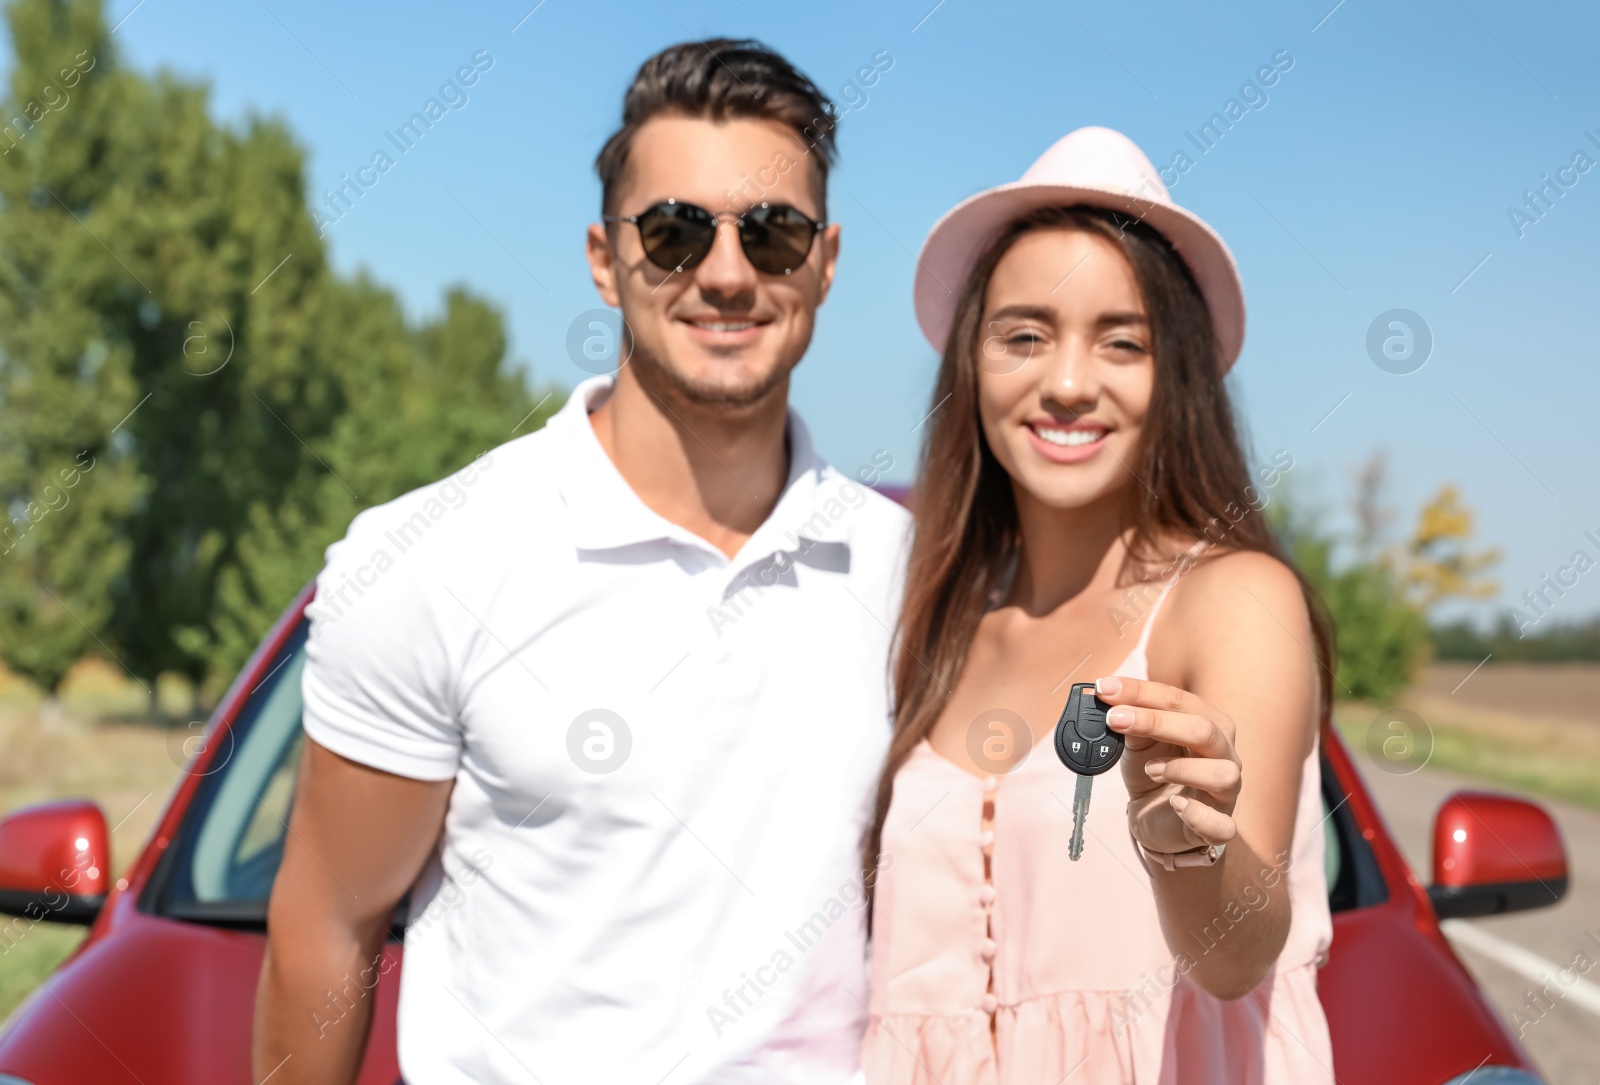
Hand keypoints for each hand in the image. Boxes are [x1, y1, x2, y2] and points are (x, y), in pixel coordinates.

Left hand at [1097, 675, 1241, 856]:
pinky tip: (1176, 805)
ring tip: (1150, 769)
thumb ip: (1131, 720)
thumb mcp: (1138, 743)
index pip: (1180, 700)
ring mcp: (1225, 792)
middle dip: (1157, 722)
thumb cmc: (1153, 772)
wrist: (1156, 819)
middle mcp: (1224, 754)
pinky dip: (1198, 815)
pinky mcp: (1219, 826)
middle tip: (1115, 720)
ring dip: (1182, 769)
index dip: (1141, 692)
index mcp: (1209, 723)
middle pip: (1203, 730)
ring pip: (1223, 773)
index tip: (1105, 689)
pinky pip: (1222, 825)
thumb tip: (1108, 698)